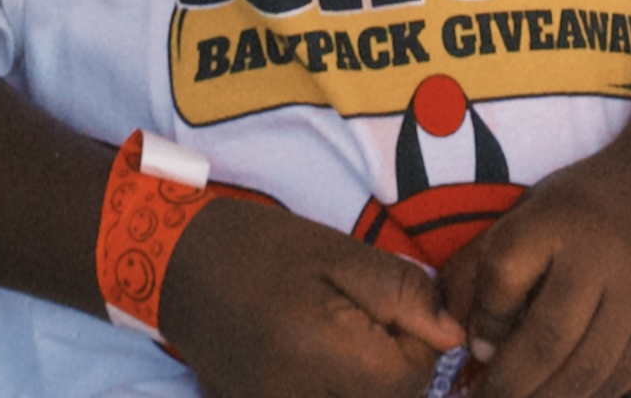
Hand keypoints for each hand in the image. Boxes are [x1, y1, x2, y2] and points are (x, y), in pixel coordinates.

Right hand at [161, 194, 463, 397]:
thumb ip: (400, 293)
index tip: (392, 309)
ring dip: (368, 384)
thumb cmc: (259, 248)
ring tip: (344, 343)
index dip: (417, 343)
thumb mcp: (337, 251)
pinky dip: (337, 392)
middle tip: (367, 323)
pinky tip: (320, 362)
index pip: (410, 379)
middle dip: (395, 369)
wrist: (175, 267)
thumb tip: (455, 335)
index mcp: (321, 350)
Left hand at [439, 161, 630, 397]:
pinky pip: (618, 380)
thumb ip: (480, 265)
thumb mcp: (528, 213)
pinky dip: (583, 397)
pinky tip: (559, 397)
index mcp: (558, 218)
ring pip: (584, 371)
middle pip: (545, 339)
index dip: (481, 321)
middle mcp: (602, 256)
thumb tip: (450, 331)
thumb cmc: (583, 210)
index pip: (503, 274)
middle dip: (506, 385)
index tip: (474, 350)